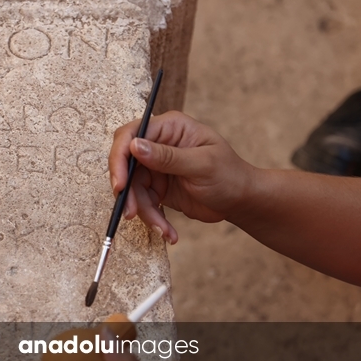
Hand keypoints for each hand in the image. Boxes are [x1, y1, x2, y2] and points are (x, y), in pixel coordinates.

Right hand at [109, 111, 255, 243]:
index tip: (120, 184)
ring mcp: (155, 166)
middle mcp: (158, 144)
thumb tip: (134, 146)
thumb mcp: (202, 165)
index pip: (130, 135)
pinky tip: (168, 231)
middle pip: (126, 164)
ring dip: (144, 211)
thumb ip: (167, 156)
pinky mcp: (156, 187)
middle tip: (132, 213)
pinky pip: (142, 202)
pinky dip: (152, 218)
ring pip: (132, 188)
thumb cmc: (230, 176)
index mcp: (170, 128)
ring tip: (163, 230)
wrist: (240, 201)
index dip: (119, 158)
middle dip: (128, 192)